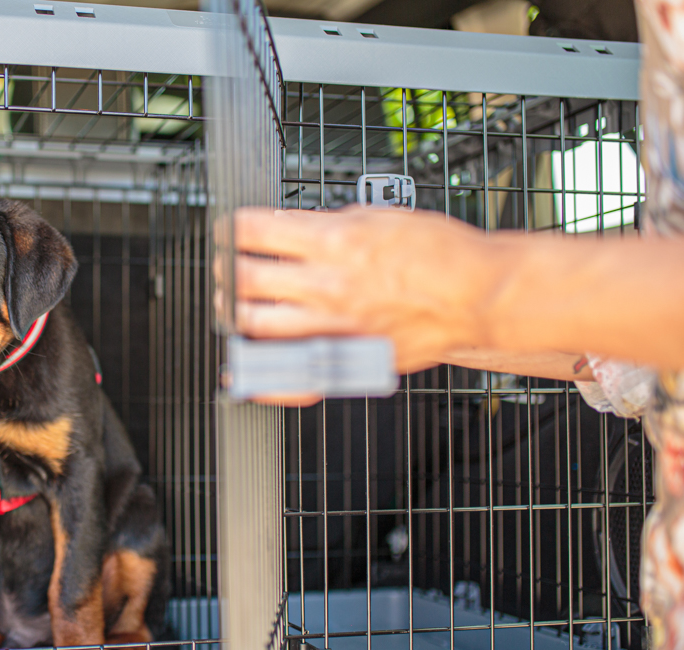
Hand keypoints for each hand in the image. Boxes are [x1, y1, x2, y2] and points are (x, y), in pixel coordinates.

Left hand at [234, 206, 502, 374]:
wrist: (479, 295)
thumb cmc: (442, 255)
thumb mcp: (380, 217)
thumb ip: (331, 224)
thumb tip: (293, 228)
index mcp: (334, 242)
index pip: (255, 231)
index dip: (231, 228)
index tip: (228, 229)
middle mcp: (327, 286)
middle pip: (244, 280)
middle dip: (224, 270)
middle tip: (224, 266)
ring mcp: (333, 327)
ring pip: (256, 326)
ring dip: (235, 315)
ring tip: (234, 307)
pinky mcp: (346, 358)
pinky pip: (290, 375)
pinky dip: (260, 376)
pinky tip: (244, 371)